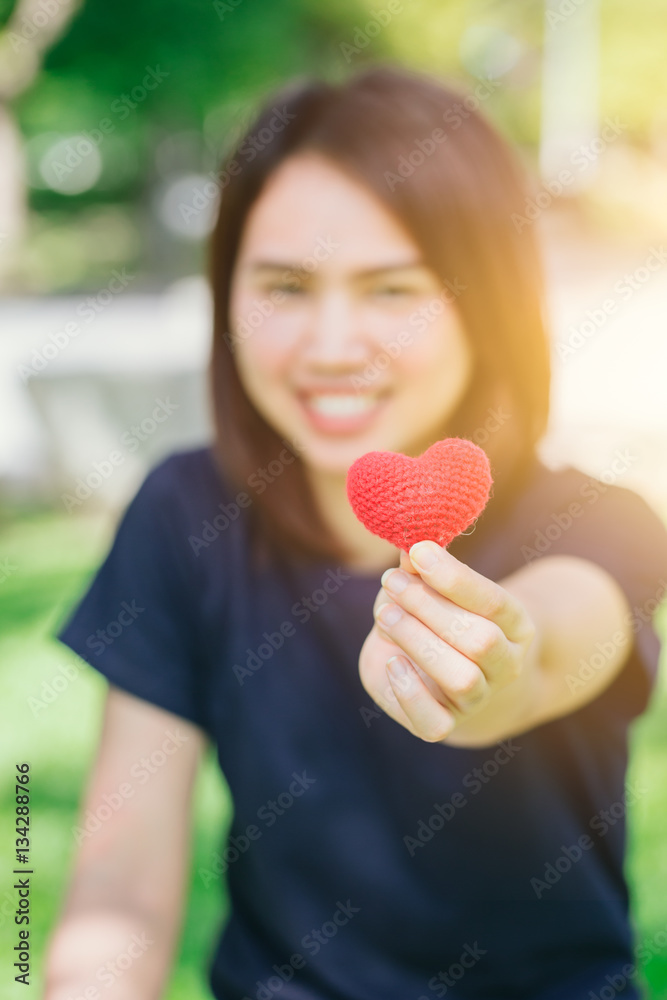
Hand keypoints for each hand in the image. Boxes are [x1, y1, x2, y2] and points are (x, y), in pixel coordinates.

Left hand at [358, 540, 537, 742]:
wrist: (442, 678)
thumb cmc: (436, 620)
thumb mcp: (430, 590)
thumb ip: (421, 572)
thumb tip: (409, 546)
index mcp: (514, 625)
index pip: (495, 602)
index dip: (456, 578)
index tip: (419, 552)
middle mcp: (505, 665)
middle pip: (481, 640)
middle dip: (430, 607)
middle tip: (392, 583)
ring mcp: (478, 698)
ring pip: (463, 680)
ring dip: (419, 643)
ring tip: (386, 616)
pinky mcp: (444, 723)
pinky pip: (435, 724)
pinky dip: (410, 694)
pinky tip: (391, 662)